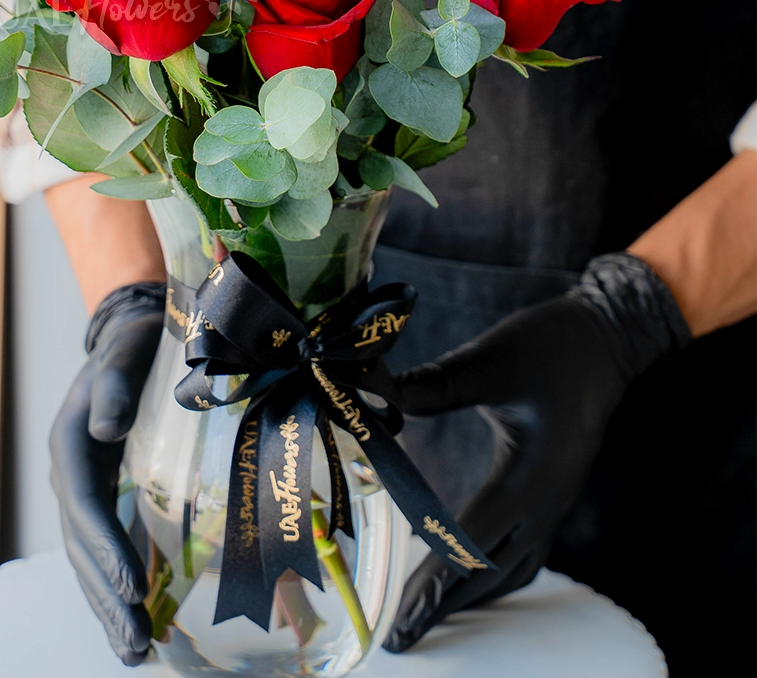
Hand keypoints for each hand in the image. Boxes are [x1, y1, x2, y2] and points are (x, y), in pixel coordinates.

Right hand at [49, 282, 165, 664]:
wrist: (129, 335)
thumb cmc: (132, 343)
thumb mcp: (124, 353)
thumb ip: (115, 387)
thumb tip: (107, 428)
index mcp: (70, 443)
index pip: (86, 507)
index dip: (107, 550)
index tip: (134, 589)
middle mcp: (72, 473)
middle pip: (82, 547)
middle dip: (108, 597)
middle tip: (135, 645)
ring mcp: (86, 487)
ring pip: (90, 557)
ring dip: (110, 604)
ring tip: (135, 651)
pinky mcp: (106, 493)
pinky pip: (107, 545)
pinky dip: (119, 582)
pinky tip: (141, 614)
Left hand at [383, 253, 691, 651]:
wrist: (603, 339)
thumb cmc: (548, 346)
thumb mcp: (488, 360)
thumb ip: (433, 385)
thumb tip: (370, 397)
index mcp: (531, 476)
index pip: (474, 543)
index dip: (436, 581)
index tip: (404, 617)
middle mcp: (546, 500)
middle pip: (493, 571)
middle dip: (447, 605)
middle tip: (404, 635)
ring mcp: (553, 499)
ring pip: (512, 568)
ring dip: (472, 595)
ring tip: (432, 616)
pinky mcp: (551, 489)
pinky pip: (524, 550)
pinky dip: (493, 573)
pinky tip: (471, 571)